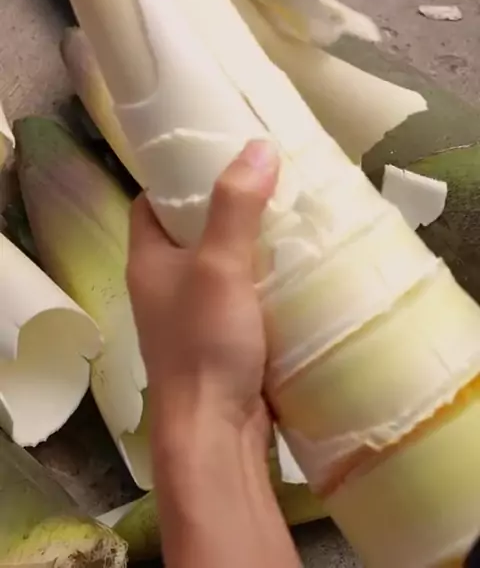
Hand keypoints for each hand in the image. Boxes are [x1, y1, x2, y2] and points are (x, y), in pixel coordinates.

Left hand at [127, 139, 278, 446]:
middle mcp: (164, 285)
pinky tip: (299, 267)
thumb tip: (258, 145)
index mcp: (148, 260)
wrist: (215, 433)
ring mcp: (193, 316)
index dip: (178, 177)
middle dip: (228, 207)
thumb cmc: (205, 343)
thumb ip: (236, 206)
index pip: (151, 203)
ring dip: (252, 245)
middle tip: (270, 181)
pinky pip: (243, 296)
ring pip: (221, 265)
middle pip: (191, 231)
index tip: (219, 156)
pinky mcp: (222, 340)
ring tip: (292, 215)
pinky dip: (266, 280)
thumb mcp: (219, 265)